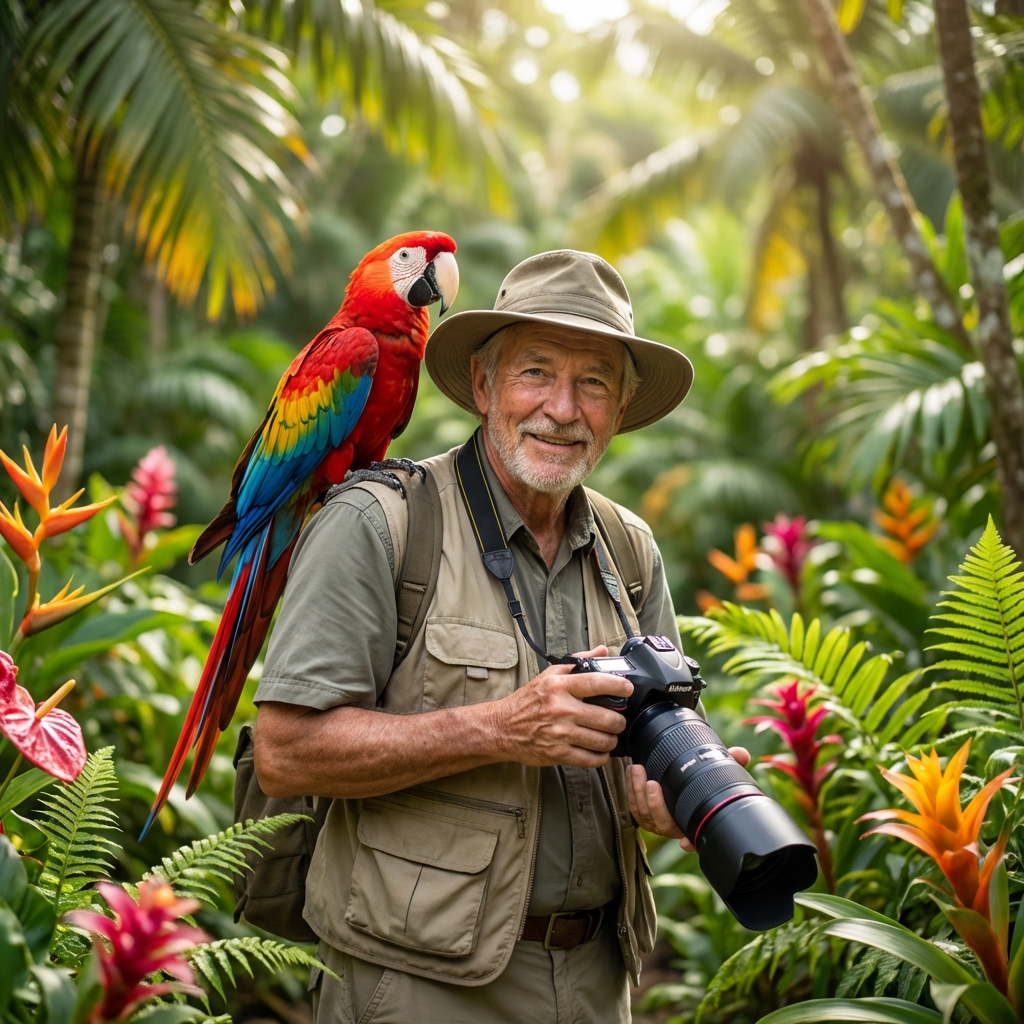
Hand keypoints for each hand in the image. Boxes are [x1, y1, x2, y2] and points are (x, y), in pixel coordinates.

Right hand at [491, 646, 632, 768]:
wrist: (502, 728)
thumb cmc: (527, 701)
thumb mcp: (549, 675)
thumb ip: (578, 662)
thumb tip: (602, 652)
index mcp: (559, 687)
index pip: (596, 682)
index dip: (619, 685)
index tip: (628, 688)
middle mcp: (560, 709)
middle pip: (606, 717)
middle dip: (619, 720)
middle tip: (618, 719)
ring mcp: (560, 733)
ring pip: (602, 740)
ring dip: (612, 739)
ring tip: (609, 735)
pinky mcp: (558, 754)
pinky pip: (591, 759)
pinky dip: (601, 756)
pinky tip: (599, 750)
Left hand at [626, 747, 750, 846]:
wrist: (679, 776)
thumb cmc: (700, 779)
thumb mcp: (717, 770)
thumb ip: (730, 762)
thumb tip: (741, 754)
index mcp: (695, 822)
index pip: (696, 837)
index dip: (691, 843)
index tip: (685, 843)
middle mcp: (676, 827)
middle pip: (663, 823)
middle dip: (655, 804)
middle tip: (652, 783)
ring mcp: (658, 822)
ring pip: (644, 814)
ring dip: (638, 792)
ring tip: (638, 770)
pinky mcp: (644, 813)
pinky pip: (633, 806)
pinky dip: (631, 789)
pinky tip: (632, 772)